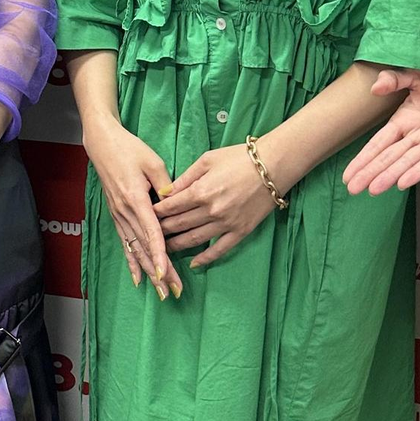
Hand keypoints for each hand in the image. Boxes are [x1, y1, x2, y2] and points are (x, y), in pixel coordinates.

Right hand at [82, 116, 181, 299]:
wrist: (102, 144)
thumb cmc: (129, 148)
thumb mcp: (152, 161)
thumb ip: (165, 184)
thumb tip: (175, 206)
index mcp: (135, 198)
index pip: (151, 232)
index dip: (159, 254)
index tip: (166, 273)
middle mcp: (125, 211)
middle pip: (145, 247)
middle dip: (160, 271)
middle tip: (172, 291)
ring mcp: (119, 215)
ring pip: (135, 249)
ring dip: (148, 271)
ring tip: (160, 291)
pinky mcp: (116, 215)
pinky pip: (125, 243)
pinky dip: (132, 262)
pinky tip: (137, 279)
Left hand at [153, 144, 277, 267]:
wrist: (273, 166)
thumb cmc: (239, 157)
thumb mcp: (207, 160)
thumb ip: (185, 178)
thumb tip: (165, 192)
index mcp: (201, 191)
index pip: (170, 207)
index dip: (155, 212)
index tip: (145, 215)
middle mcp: (211, 211)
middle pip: (179, 224)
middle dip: (162, 229)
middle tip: (149, 234)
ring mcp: (226, 223)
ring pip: (194, 239)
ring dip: (177, 245)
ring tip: (164, 248)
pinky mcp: (241, 231)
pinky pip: (219, 249)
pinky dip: (205, 258)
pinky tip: (194, 262)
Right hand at [343, 66, 419, 195]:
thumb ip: (397, 79)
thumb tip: (375, 87)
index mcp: (405, 119)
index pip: (379, 142)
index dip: (364, 157)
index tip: (348, 174)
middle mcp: (416, 135)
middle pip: (388, 156)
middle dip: (370, 172)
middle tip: (353, 189)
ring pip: (407, 162)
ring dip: (389, 175)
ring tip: (372, 190)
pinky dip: (418, 171)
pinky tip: (403, 183)